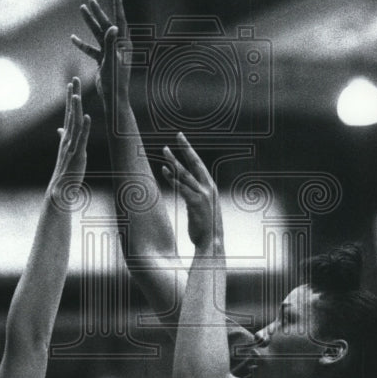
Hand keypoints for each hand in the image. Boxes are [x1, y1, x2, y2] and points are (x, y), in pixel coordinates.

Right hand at [50, 77, 90, 191]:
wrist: (60, 191)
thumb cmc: (64, 172)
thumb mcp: (66, 151)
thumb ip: (63, 138)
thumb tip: (60, 129)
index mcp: (67, 137)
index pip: (69, 114)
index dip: (70, 99)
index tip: (71, 84)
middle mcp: (68, 139)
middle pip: (71, 114)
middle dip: (73, 96)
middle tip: (74, 80)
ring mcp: (72, 147)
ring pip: (74, 124)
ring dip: (75, 109)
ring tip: (77, 94)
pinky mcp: (78, 156)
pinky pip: (81, 139)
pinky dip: (84, 127)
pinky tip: (87, 117)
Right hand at [71, 0, 131, 103]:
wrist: (113, 97)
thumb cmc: (115, 81)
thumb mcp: (112, 61)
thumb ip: (111, 43)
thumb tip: (113, 26)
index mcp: (124, 44)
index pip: (120, 20)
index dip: (118, 6)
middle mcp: (118, 46)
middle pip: (107, 25)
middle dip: (99, 12)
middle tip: (90, 0)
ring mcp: (110, 53)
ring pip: (98, 34)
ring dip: (89, 23)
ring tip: (81, 9)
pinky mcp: (103, 60)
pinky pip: (91, 49)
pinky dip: (83, 44)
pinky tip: (73, 38)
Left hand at [162, 132, 223, 250]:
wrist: (211, 242)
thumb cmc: (205, 226)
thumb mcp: (201, 207)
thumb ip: (193, 195)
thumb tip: (184, 189)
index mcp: (210, 187)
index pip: (199, 165)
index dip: (190, 151)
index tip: (182, 139)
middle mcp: (208, 188)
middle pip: (195, 163)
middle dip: (186, 148)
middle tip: (178, 135)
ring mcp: (202, 195)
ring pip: (186, 174)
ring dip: (174, 161)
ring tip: (165, 150)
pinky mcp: (195, 203)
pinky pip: (182, 187)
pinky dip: (172, 178)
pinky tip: (164, 170)